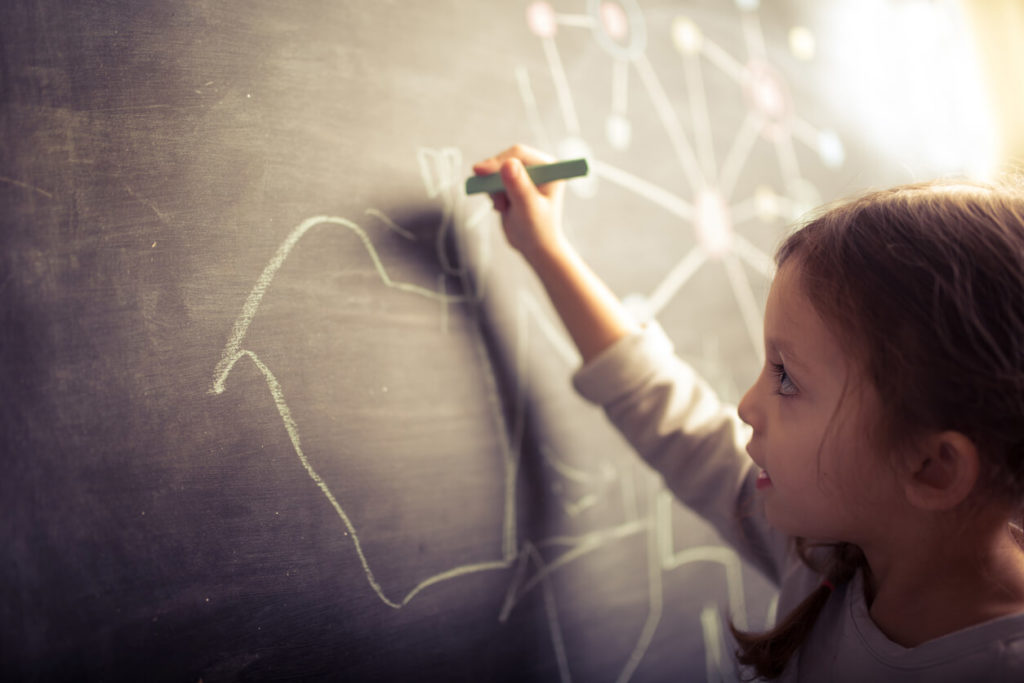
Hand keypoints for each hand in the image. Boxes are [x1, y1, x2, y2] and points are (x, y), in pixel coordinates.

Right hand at [472, 144, 566, 263]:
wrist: (535, 247)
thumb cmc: (538, 230)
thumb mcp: (527, 209)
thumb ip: (518, 186)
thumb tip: (508, 164)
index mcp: (549, 167)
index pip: (519, 154)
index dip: (498, 162)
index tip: (479, 172)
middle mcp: (538, 166)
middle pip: (506, 159)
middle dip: (495, 178)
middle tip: (494, 199)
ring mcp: (525, 174)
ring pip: (497, 170)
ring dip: (493, 187)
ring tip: (503, 207)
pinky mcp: (514, 182)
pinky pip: (494, 179)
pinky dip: (492, 192)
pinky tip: (502, 207)